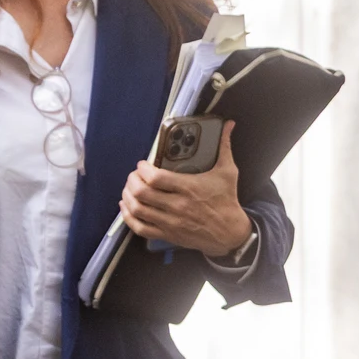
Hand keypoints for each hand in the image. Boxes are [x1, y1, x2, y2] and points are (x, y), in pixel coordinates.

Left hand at [120, 122, 253, 257]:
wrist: (230, 233)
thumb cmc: (227, 200)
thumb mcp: (228, 172)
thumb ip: (224, 146)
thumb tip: (228, 124)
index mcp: (189, 188)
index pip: (155, 178)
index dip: (143, 169)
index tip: (143, 164)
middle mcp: (177, 205)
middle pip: (141, 193)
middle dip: (132, 181)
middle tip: (135, 175)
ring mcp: (170, 222)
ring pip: (137, 209)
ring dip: (128, 197)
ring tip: (130, 188)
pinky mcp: (167, 234)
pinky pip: (140, 228)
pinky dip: (129, 217)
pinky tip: (127, 207)